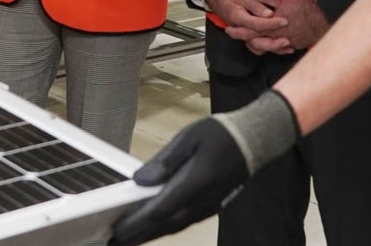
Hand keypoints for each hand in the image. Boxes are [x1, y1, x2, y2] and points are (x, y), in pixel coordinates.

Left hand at [110, 90, 299, 245]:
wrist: (254, 141)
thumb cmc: (221, 135)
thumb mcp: (190, 137)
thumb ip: (165, 160)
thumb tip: (140, 179)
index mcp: (196, 183)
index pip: (161, 209)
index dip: (138, 222)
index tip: (118, 229)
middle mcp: (202, 202)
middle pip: (165, 225)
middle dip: (139, 234)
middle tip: (116, 241)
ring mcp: (207, 207)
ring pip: (174, 227)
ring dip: (151, 234)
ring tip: (130, 239)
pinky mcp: (210, 207)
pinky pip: (183, 222)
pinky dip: (165, 228)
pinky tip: (155, 229)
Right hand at [206, 0, 288, 50]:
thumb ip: (255, 4)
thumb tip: (268, 13)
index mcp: (237, 18)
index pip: (256, 24)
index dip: (271, 24)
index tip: (285, 21)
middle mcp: (239, 29)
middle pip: (257, 41)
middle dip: (274, 42)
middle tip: (287, 40)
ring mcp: (243, 33)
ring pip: (257, 47)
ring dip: (272, 48)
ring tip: (287, 46)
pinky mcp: (247, 35)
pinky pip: (258, 46)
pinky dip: (270, 48)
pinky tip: (282, 48)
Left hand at [241, 0, 330, 53]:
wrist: (323, 22)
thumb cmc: (305, 9)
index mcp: (271, 26)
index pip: (250, 31)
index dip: (238, 30)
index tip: (229, 29)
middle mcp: (276, 38)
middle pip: (255, 41)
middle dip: (242, 37)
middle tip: (232, 33)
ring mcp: (284, 43)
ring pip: (265, 47)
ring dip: (255, 43)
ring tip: (247, 38)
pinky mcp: (292, 45)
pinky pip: (278, 50)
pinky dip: (270, 47)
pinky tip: (267, 44)